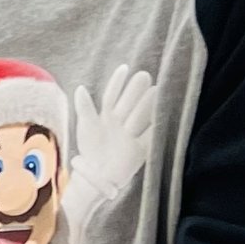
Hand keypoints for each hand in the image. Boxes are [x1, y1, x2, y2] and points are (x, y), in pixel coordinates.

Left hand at [70, 64, 152, 211]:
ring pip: (141, 114)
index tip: (125, 68)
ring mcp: (133, 132)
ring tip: (154, 90)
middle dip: (136, 90)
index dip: (118, 82)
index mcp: (107, 114)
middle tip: (144, 76)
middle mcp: (122, 120)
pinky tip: (163, 112)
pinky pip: (151, 132)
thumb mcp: (86, 126)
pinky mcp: (142, 146)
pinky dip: (156, 123)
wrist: (97, 174)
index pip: (113, 94)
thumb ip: (85, 108)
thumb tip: (81, 88)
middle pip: (130, 101)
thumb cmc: (90, 149)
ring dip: (147, 103)